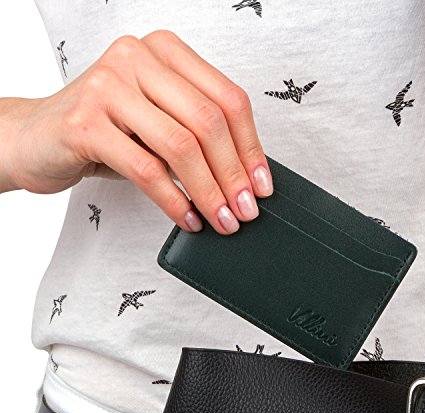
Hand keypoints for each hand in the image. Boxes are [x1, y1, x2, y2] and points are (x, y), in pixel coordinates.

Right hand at [2, 30, 273, 233]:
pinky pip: (146, 169)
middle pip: (208, 121)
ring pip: (181, 145)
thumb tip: (244, 180)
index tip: (261, 186)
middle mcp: (138, 58)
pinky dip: (174, 200)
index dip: (251, 147)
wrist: (35, 139)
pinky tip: (187, 218)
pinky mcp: (85, 121)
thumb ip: (195, 137)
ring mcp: (108, 85)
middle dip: (233, 174)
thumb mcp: (157, 125)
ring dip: (208, 192)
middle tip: (244, 211)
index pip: (227, 99)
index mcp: (165, 53)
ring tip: (221, 220)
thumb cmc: (104, 133)